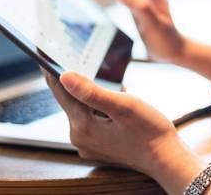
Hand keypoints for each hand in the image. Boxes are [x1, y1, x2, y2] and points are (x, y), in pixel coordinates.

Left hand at [44, 70, 205, 193]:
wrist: (167, 159)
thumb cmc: (150, 132)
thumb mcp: (123, 106)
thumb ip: (92, 92)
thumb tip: (64, 76)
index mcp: (82, 127)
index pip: (60, 91)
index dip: (51, 69)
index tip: (43, 51)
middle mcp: (80, 138)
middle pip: (70, 100)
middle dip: (75, 79)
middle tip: (73, 56)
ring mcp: (89, 144)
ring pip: (81, 109)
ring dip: (89, 93)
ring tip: (98, 76)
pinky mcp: (98, 146)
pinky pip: (91, 119)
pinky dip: (97, 106)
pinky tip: (112, 98)